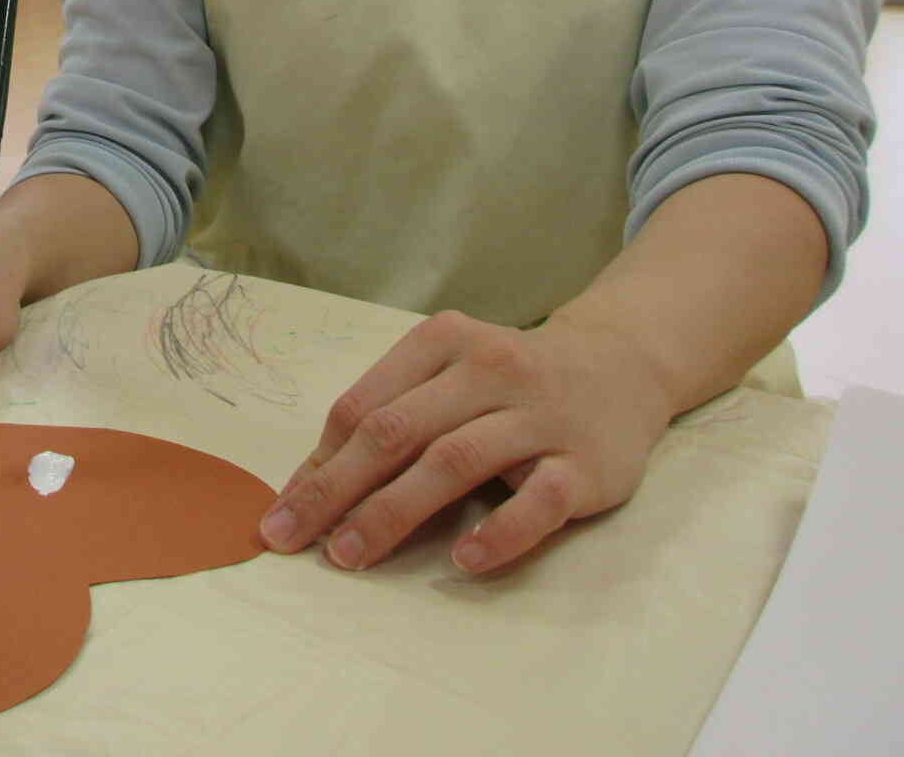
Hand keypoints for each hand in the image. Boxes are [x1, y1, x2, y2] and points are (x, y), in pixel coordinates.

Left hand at [258, 309, 676, 574]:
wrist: (622, 364)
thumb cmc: (509, 380)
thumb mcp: (447, 374)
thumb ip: (390, 413)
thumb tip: (311, 480)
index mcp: (442, 341)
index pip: (364, 406)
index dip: (317, 461)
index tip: (281, 509)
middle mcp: (488, 368)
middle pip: (396, 432)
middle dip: (334, 489)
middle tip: (290, 537)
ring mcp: (539, 415)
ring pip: (455, 462)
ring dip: (393, 512)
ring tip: (350, 555)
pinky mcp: (586, 462)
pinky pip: (538, 500)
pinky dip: (498, 531)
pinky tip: (463, 561)